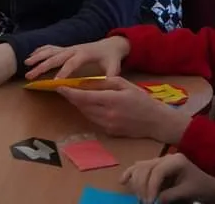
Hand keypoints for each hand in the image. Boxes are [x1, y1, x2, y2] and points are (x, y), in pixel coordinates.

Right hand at [23, 36, 130, 79]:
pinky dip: (40, 51)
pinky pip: (51, 48)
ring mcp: (69, 48)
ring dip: (37, 57)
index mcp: (84, 54)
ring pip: (50, 51)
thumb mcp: (114, 66)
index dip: (64, 72)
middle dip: (42, 66)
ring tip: (26, 63)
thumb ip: (111, 75)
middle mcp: (74, 49)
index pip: (71, 63)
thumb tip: (107, 84)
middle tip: (30, 74)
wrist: (111, 44)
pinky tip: (31, 56)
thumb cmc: (111, 57)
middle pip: (55, 57)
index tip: (55, 82)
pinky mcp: (66, 48)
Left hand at [57, 76, 189, 141]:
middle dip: (72, 98)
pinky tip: (90, 106)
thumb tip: (86, 82)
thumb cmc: (142, 99)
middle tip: (65, 89)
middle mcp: (107, 115)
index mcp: (111, 100)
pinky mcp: (109, 132)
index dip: (69, 92)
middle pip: (82, 106)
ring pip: (86, 114)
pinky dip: (89, 112)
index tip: (59, 86)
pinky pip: (93, 120)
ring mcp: (107, 125)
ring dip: (79, 105)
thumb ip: (105, 82)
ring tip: (76, 96)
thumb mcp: (125, 84)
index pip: (83, 97)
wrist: (156, 122)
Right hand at [121, 153, 214, 203]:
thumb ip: (169, 196)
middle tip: (144, 202)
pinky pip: (140, 167)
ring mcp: (160, 160)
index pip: (157, 171)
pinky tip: (122, 181)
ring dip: (136, 183)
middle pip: (146, 168)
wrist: (210, 187)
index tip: (149, 202)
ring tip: (139, 197)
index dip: (151, 187)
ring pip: (140, 167)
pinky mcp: (156, 166)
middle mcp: (166, 157)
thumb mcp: (187, 193)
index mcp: (176, 160)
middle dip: (142, 186)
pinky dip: (131, 174)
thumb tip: (154, 200)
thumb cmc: (201, 188)